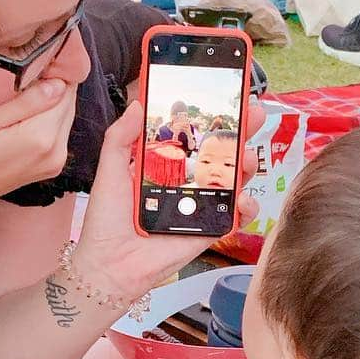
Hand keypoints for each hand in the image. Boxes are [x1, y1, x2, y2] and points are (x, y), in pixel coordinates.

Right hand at [0, 78, 77, 215]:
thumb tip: (57, 84)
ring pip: (65, 115)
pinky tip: (24, 110)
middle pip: (68, 103)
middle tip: (26, 67)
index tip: (35, 55)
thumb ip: (22, 104)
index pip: (65, 90)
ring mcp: (54, 162)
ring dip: (50, 100)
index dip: (53, 69)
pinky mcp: (49, 167)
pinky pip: (58, 131)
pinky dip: (47, 116)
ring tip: (22, 87)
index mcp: (40, 138)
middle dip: (54, 83)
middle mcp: (55, 152)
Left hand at [75, 99, 265, 302]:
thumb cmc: (107, 221)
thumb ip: (121, 136)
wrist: (110, 264)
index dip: (211, 115)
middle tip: (252, 113)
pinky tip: (243, 198)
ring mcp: (201, 204)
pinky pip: (236, 216)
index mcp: (165, 164)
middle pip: (221, 151)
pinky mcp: (209, 229)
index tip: (226, 94)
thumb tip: (138, 103)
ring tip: (247, 156)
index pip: (194, 134)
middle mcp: (187, 181)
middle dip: (241, 130)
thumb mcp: (110, 170)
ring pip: (235, 179)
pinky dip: (247, 206)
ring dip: (247, 164)